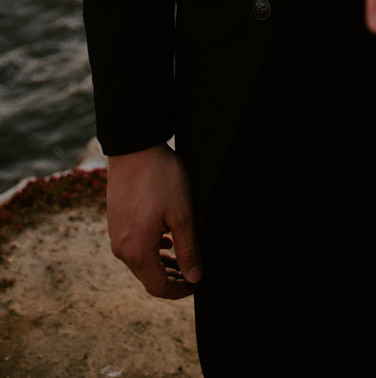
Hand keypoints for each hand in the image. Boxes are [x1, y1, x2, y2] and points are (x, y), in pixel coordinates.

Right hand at [106, 144, 201, 298]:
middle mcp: (121, 248)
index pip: (158, 287)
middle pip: (148, 276)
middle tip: (194, 271)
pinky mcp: (115, 221)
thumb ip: (188, 249)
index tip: (197, 284)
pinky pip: (133, 245)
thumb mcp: (182, 214)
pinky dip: (152, 249)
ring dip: (162, 263)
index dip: (179, 291)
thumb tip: (195, 278)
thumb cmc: (161, 178)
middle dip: (172, 277)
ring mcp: (115, 234)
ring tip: (184, 255)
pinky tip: (166, 238)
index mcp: (137, 252)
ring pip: (140, 261)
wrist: (134, 147)